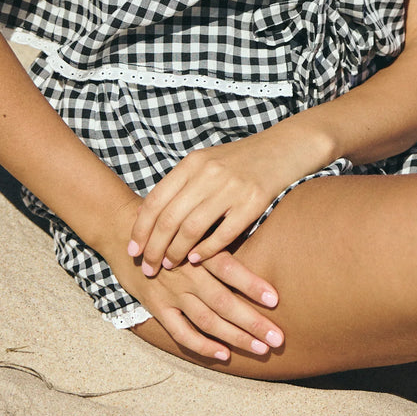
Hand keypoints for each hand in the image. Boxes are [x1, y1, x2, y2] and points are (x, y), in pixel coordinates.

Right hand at [106, 201, 283, 362]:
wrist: (123, 231)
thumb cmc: (167, 227)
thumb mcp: (193, 225)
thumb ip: (218, 236)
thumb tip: (254, 232)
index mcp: (200, 251)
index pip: (230, 270)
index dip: (252, 285)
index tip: (276, 300)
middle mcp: (188, 274)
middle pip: (224, 302)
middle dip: (253, 323)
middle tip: (278, 338)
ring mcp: (172, 293)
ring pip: (208, 321)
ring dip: (236, 337)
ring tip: (260, 349)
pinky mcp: (157, 307)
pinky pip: (181, 332)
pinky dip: (203, 345)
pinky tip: (223, 354)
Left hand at [127, 120, 331, 277]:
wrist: (283, 148)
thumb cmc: (240, 160)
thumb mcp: (207, 161)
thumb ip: (182, 184)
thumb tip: (153, 218)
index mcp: (193, 162)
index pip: (156, 200)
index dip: (140, 228)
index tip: (133, 249)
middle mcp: (209, 173)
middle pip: (170, 219)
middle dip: (154, 248)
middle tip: (147, 267)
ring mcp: (231, 188)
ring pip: (192, 229)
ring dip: (176, 252)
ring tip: (169, 265)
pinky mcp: (252, 203)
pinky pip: (222, 234)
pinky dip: (205, 251)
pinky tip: (197, 259)